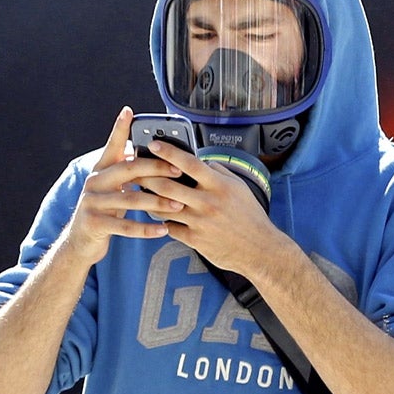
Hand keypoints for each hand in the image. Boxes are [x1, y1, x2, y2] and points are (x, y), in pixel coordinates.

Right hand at [62, 108, 185, 267]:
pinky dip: (146, 229)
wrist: (81, 241)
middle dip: (156, 168)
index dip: (119, 128)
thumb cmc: (106, 211)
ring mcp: (91, 202)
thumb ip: (129, 172)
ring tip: (178, 205)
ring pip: (129, 199)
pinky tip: (163, 229)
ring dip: (157, 202)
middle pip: (128, 169)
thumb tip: (157, 155)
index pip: (112, 145)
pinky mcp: (94, 223)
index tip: (129, 111)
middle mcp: (94, 182)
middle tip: (179, 170)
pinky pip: (124, 227)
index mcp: (101, 170)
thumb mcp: (114, 188)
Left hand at [140, 138, 285, 279]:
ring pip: (162, 207)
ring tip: (140, 193)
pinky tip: (158, 216)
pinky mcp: (195, 240)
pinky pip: (170, 227)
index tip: (153, 144)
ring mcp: (199, 222)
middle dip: (146, 177)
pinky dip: (163, 221)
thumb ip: (219, 172)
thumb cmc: (250, 216)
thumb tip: (202, 161)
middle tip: (134, 171)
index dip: (169, 152)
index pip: (189, 163)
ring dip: (148, 200)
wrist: (259, 248)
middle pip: (167, 186)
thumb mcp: (239, 187)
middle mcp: (207, 202)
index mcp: (219, 185)